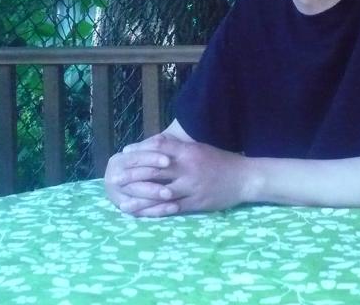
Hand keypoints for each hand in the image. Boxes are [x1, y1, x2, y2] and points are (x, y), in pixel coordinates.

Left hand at [105, 134, 252, 217]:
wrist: (244, 178)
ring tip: (122, 202)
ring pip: (160, 193)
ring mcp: (192, 187)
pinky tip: (142, 214)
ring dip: (139, 198)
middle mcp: (188, 168)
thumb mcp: (199, 148)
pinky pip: (171, 209)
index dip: (140, 150)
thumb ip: (178, 148)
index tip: (124, 153)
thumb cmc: (219, 161)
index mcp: (188, 151)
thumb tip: (154, 144)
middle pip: (155, 170)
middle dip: (133, 175)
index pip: (159, 147)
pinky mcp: (196, 203)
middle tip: (114, 179)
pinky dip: (155, 212)